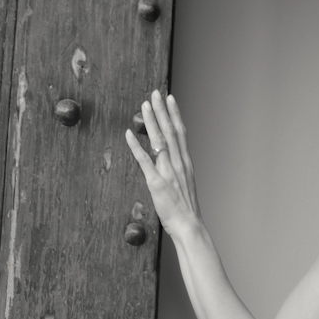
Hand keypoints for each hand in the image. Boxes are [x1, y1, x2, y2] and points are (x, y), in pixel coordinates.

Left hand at [125, 89, 201, 235]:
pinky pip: (144, 161)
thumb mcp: (185, 184)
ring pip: (159, 141)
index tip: (170, 99)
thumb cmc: (186, 209)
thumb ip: (178, 169)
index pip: (180, 133)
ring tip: (145, 105)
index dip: (175, 114)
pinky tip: (129, 133)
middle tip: (156, 93)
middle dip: (162, 111)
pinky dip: (136, 146)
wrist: (189, 225)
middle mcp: (178, 163)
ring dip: (152, 122)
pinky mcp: (156, 182)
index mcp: (186, 163)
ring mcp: (168, 172)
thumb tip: (171, 159)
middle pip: (170, 131)